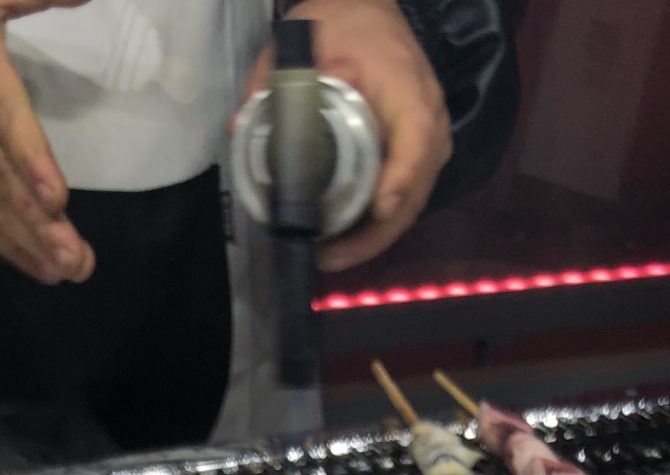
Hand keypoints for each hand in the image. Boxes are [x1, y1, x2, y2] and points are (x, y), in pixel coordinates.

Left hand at [240, 0, 451, 272]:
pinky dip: (377, 225)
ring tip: (331, 256)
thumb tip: (240, 128)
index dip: (400, 175)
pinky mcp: (419, 155)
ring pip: (411, 204)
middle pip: (414, 189)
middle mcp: (429, 118)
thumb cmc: (342, 22)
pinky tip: (345, 239)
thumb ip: (270, 82)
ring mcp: (430, 141)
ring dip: (373, 237)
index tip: (380, 206)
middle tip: (330, 256)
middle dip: (375, 232)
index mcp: (406, 86)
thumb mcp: (302, 40)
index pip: (416, 136)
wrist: (369, 9)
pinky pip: (405, 198)